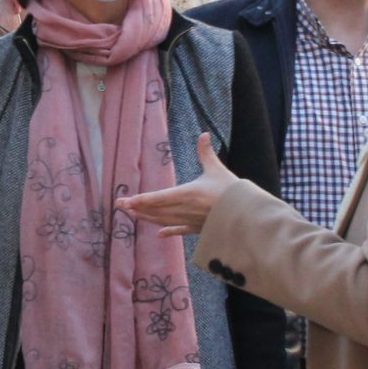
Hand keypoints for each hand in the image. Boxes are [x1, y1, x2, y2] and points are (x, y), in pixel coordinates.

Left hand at [116, 132, 240, 237]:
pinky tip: (159, 234)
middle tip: (120, 206)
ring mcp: (190, 221)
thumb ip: (206, 153)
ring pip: (163, 220)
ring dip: (147, 218)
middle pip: (155, 210)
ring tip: (133, 215)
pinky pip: (179, 231)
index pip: (157, 197)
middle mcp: (184, 209)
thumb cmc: (231, 190)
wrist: (247, 215)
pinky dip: (168, 231)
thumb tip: (204, 134)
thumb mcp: (217, 169)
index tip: (124, 201)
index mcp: (187, 193)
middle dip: (137, 208)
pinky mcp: (198, 229)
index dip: (139, 199)